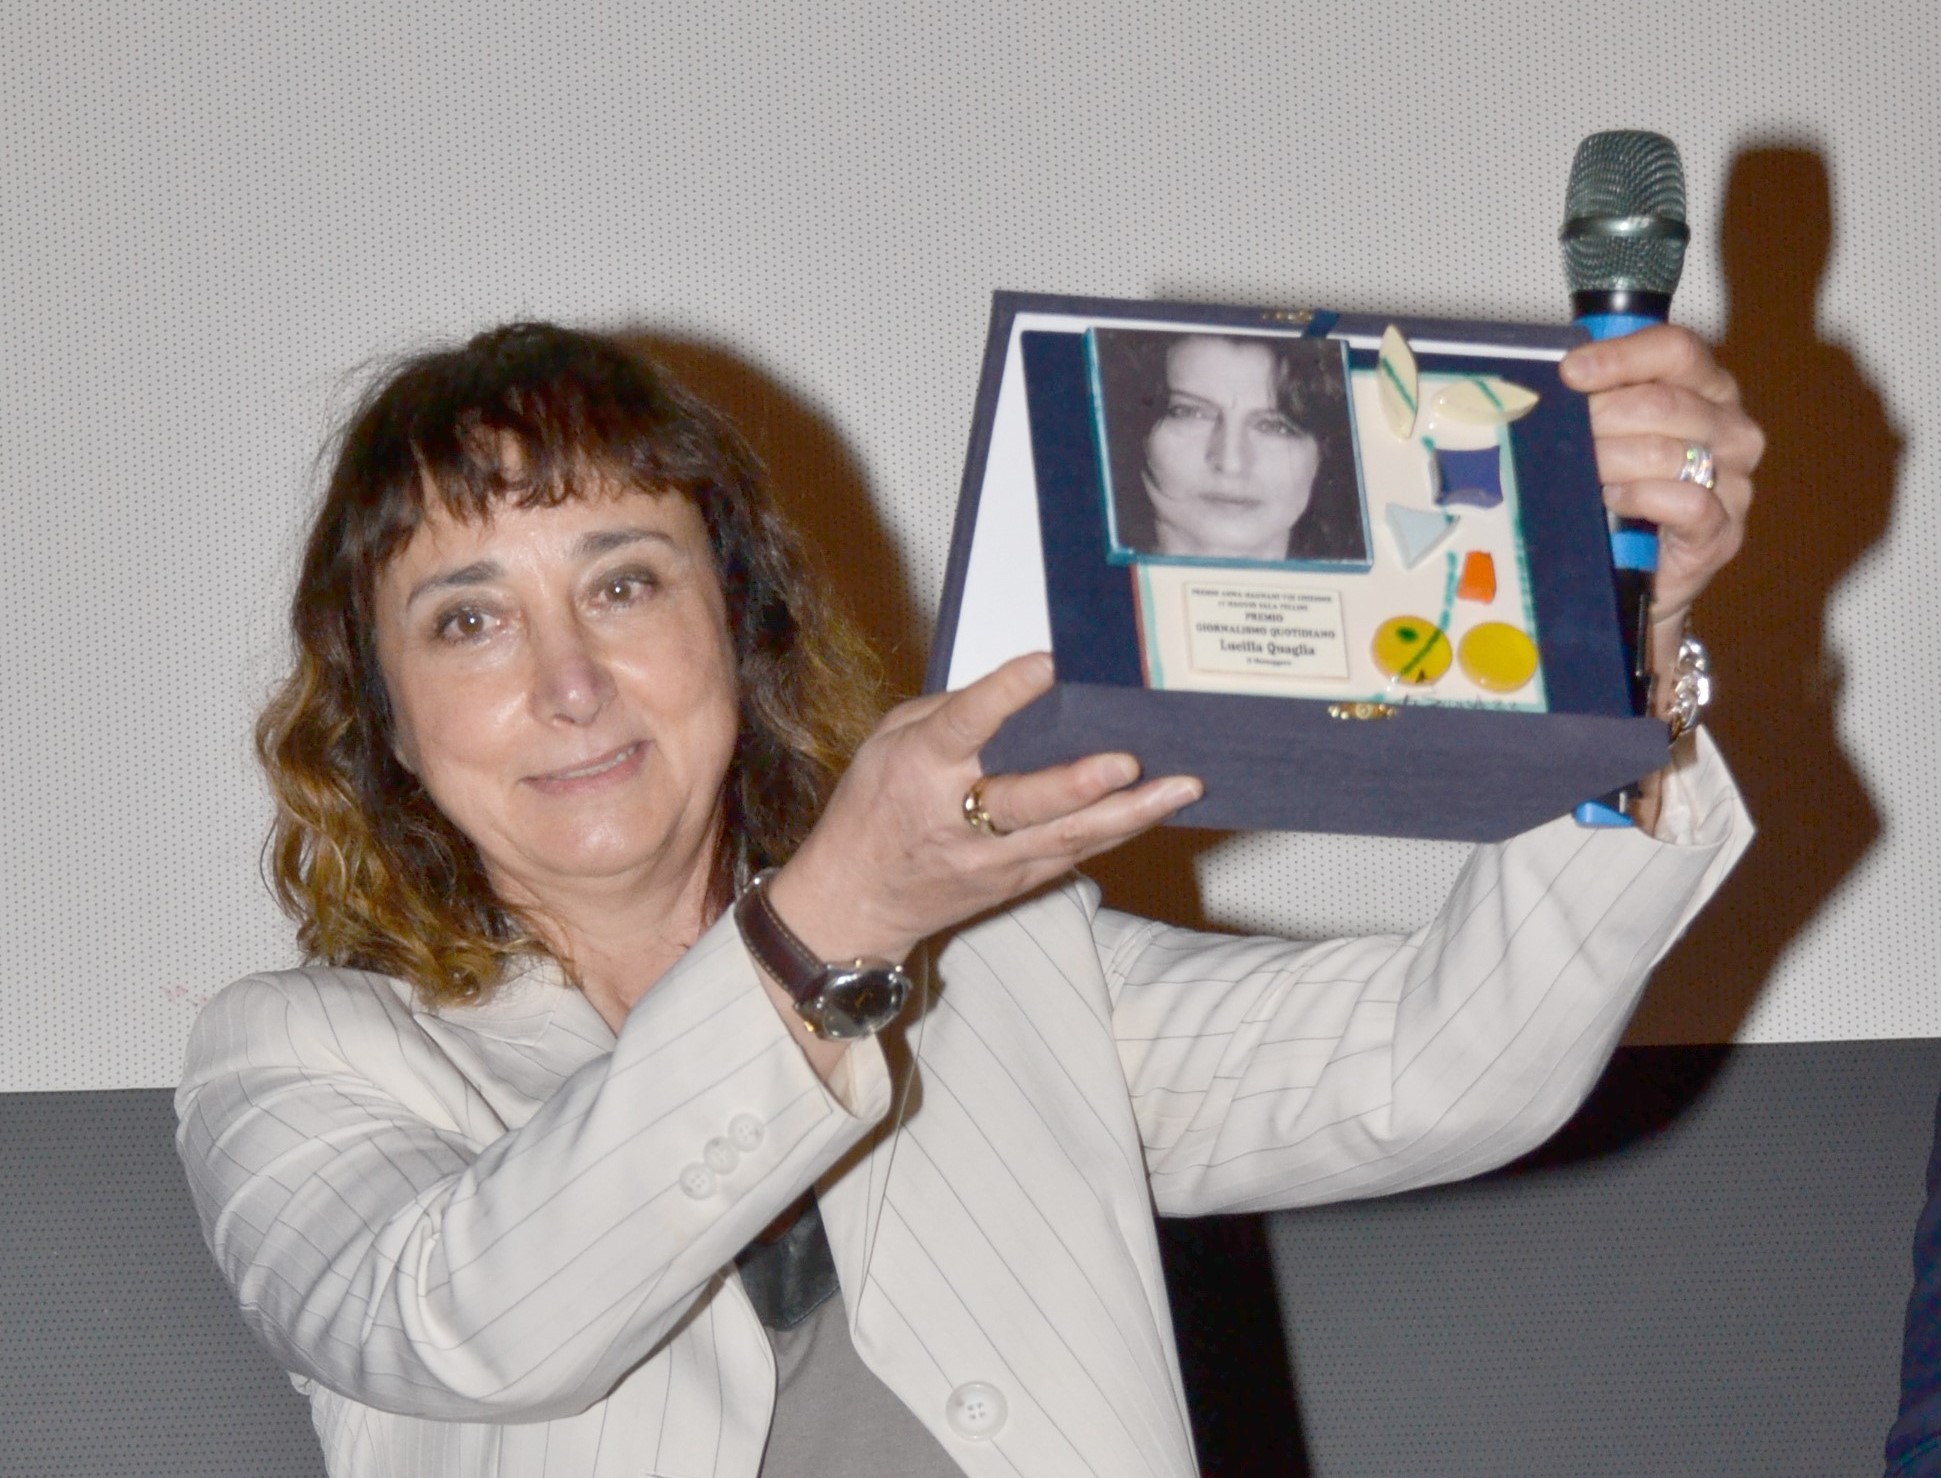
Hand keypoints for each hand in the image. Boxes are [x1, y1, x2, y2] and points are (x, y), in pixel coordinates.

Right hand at [766, 653, 1201, 967]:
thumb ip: (947, 711)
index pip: (965, 725)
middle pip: (1022, 800)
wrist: (855, 902)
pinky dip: (1120, 830)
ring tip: (1179, 787)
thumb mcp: (889, 742)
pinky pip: (1075, 852)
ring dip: (1127, 813)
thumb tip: (1016, 688)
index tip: (1046, 664)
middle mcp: (956, 815)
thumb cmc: (872, 810)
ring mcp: (991, 857)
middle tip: (1125, 760)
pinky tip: (1158, 809)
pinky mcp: (1016, 881)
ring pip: (1065, 836)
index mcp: (920, 766)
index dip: (1005, 694)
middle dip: (1076, 783)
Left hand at [1561, 324, 1762, 670]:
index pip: (1676, 350)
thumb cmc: (1618, 496)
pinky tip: (1613, 502)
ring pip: (1668, 452)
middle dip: (1600, 418)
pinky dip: (1641, 499)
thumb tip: (1549, 376)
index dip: (1620, 356)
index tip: (1570, 372)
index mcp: (1707, 389)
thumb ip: (1597, 399)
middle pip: (1663, 402)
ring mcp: (1735, 481)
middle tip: (1561, 436)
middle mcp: (1731, 429)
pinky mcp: (1723, 531)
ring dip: (1610, 462)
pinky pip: (1686, 502)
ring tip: (1581, 476)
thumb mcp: (1607, 437)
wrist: (1636, 576)